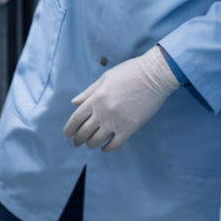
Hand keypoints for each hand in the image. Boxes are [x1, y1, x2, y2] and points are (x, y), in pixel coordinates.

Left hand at [62, 45, 178, 151]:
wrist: (153, 77)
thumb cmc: (129, 73)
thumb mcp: (105, 78)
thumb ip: (88, 92)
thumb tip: (74, 102)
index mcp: (95, 98)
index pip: (77, 118)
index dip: (70, 128)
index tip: (67, 134)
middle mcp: (103, 112)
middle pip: (85, 131)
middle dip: (77, 139)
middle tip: (75, 143)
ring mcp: (116, 122)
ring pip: (97, 140)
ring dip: (90, 144)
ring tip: (88, 145)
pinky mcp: (129, 129)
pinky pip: (114, 144)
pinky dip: (107, 148)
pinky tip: (104, 148)